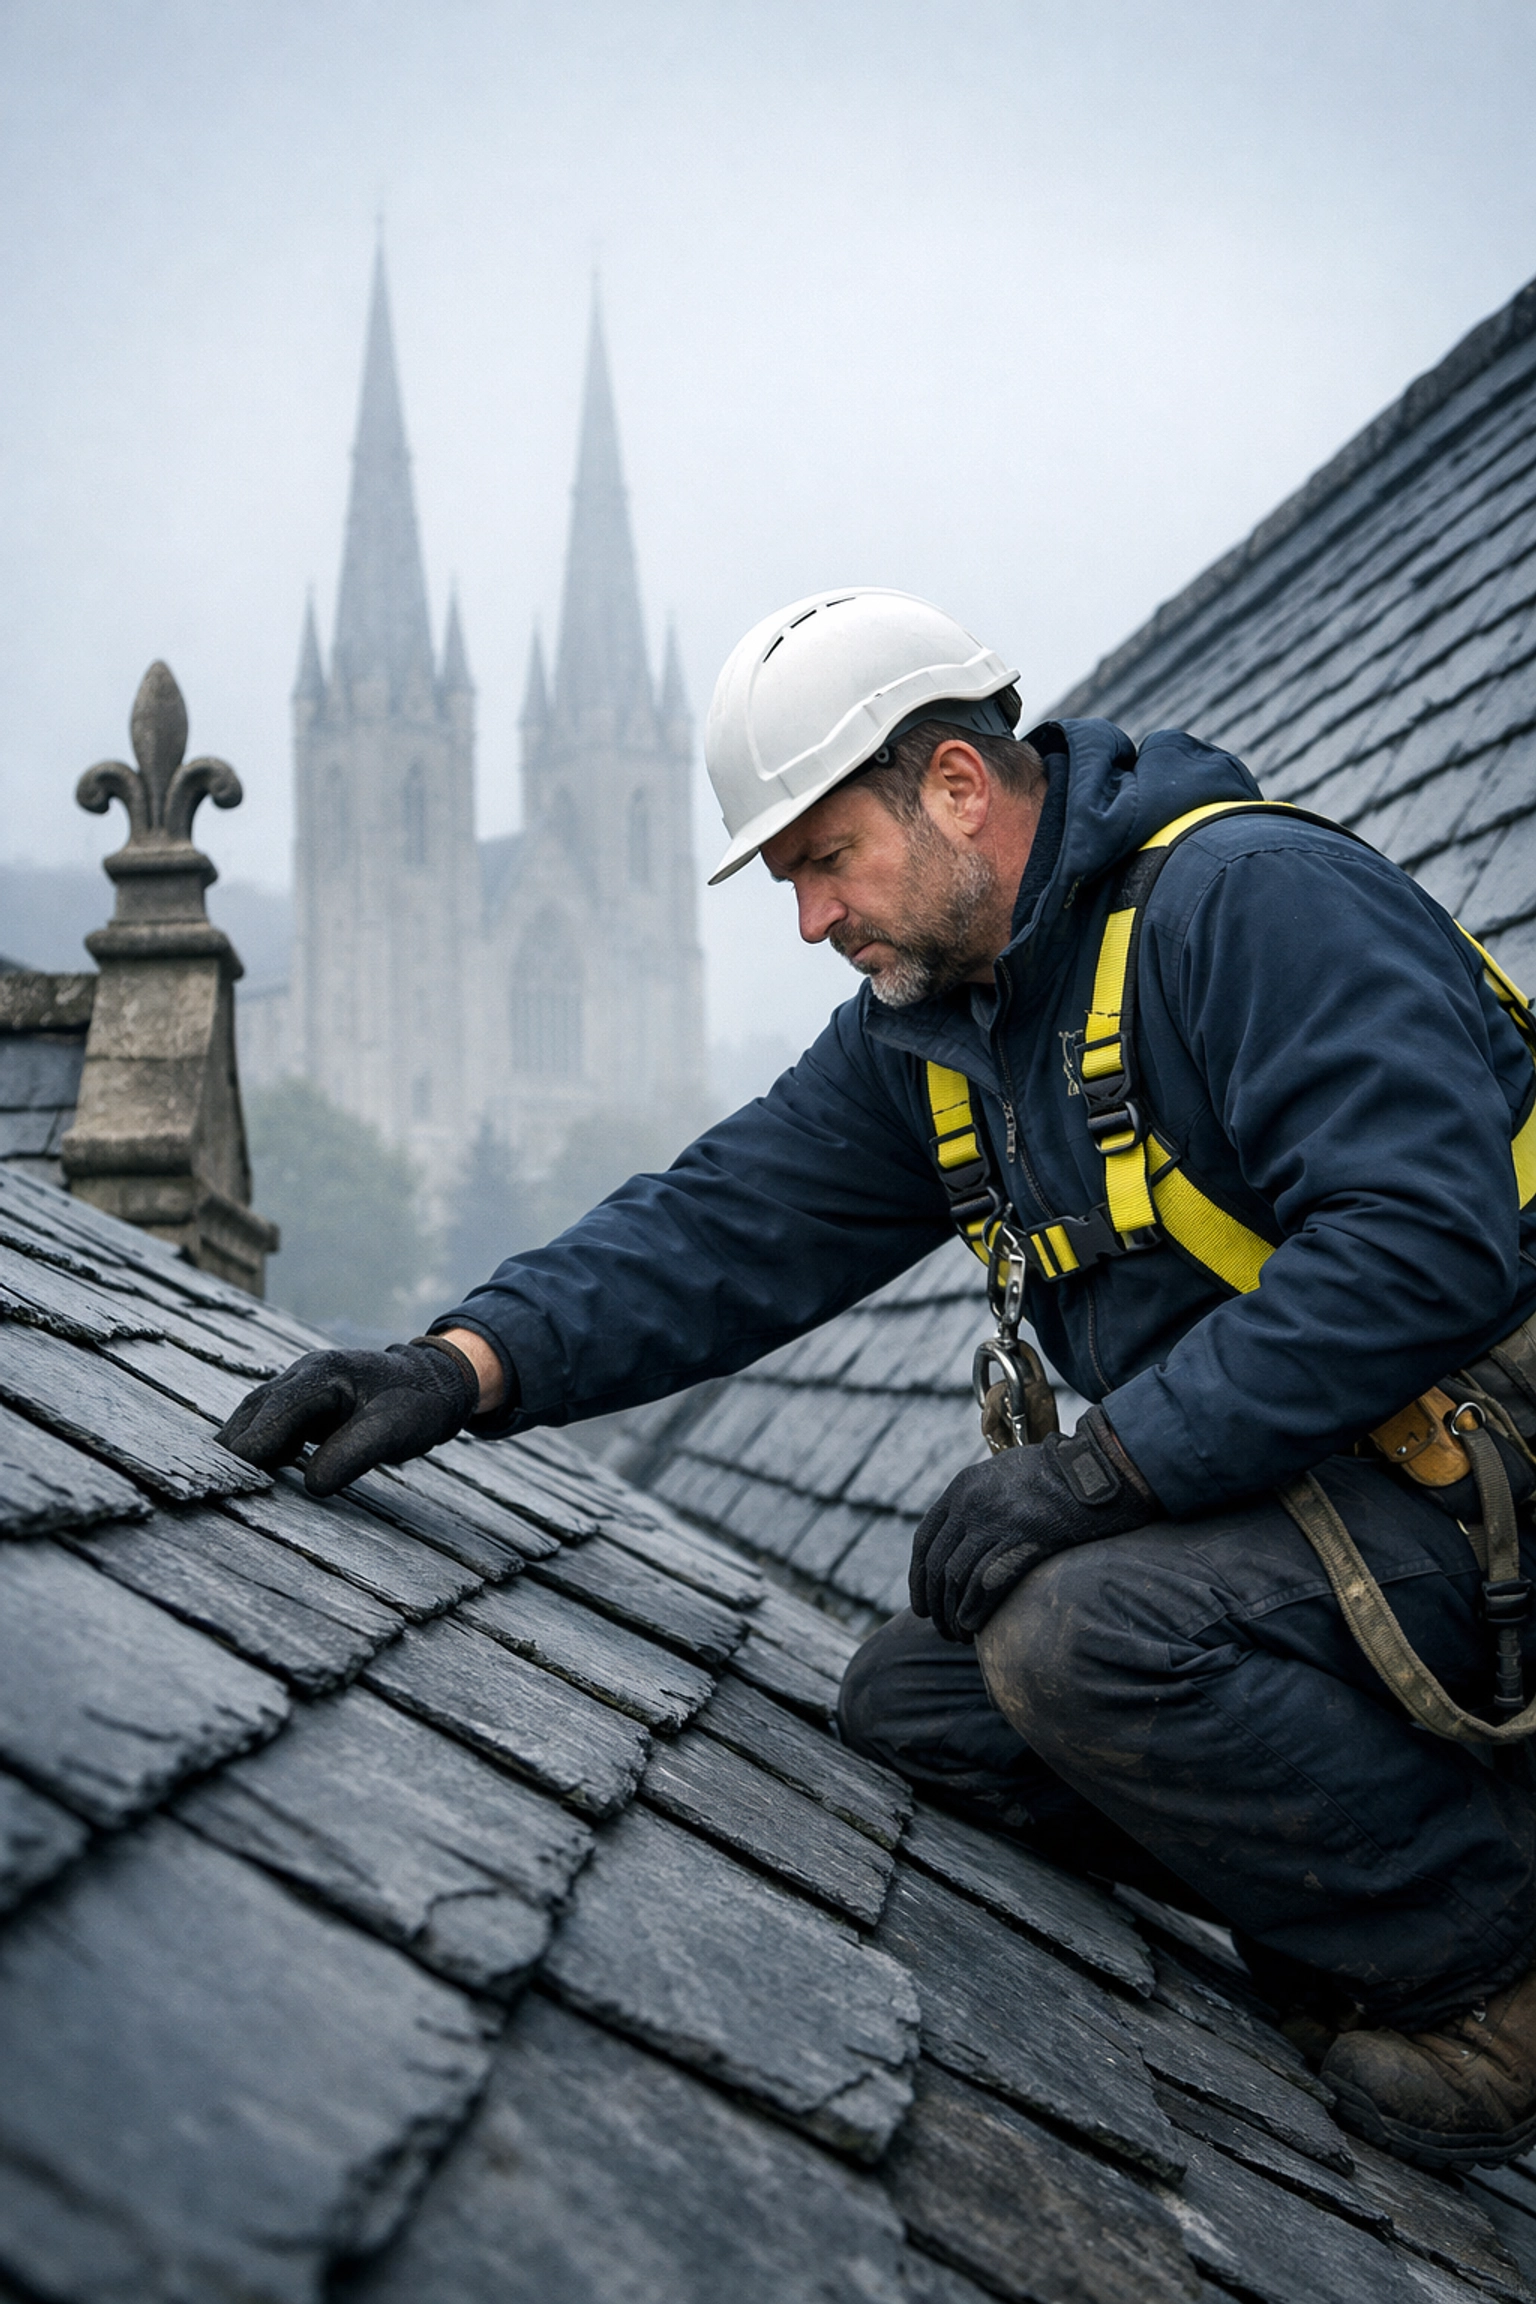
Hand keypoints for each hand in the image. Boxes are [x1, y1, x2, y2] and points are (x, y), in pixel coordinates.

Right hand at [216, 1339, 476, 1497]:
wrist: (433, 1383)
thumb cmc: (416, 1405)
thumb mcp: (394, 1431)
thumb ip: (354, 1454)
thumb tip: (311, 1486)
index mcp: (323, 1375)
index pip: (272, 1412)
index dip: (249, 1448)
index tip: (227, 1481)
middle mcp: (302, 1375)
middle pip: (252, 1413)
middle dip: (232, 1450)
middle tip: (210, 1490)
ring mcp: (298, 1386)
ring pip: (253, 1417)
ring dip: (238, 1449)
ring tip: (219, 1487)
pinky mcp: (300, 1403)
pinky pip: (266, 1424)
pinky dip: (254, 1447)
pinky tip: (247, 1475)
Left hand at [910, 1408, 1157, 1640]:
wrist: (1099, 1465)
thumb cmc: (1059, 1475)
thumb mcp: (1006, 1474)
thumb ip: (981, 1501)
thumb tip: (968, 1541)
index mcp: (963, 1487)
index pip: (924, 1541)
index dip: (918, 1579)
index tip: (922, 1604)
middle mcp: (971, 1504)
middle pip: (936, 1565)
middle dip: (934, 1603)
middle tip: (940, 1628)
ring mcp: (995, 1521)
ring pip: (955, 1579)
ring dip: (951, 1614)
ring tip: (957, 1635)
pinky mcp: (1023, 1540)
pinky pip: (983, 1584)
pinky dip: (973, 1611)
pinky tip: (973, 1627)